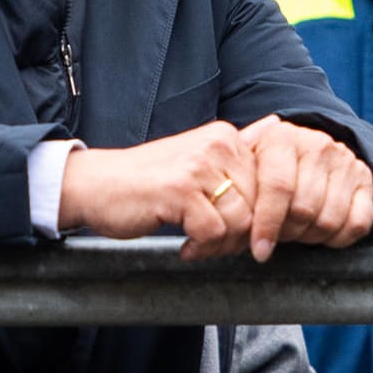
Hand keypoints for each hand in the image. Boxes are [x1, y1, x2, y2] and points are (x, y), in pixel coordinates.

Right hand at [57, 121, 257, 258]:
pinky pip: (214, 233)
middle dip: (241, 236)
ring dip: (222, 245)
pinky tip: (185, 246)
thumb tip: (277, 124)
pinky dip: (202, 248)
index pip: (270, 186)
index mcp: (226, 137)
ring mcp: (199, 166)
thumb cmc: (149, 181)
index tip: (237, 232)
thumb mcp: (197, 160)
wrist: (95, 185)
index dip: (258, 218)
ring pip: (240, 222)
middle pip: (259, 206)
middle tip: (214, 244)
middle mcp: (217, 145)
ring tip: (199, 244)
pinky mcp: (180, 190)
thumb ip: (236, 152)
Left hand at [239, 114, 372, 262]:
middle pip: (304, 208)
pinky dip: (339, 238)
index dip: (267, 225)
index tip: (259, 251)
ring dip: (311, 237)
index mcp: (282, 137)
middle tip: (278, 236)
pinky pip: (357, 223)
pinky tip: (322, 233)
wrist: (309, 150)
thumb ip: (229, 188)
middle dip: (288, 233)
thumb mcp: (245, 165)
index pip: (278, 187)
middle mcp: (317, 144)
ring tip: (297, 231)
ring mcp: (345, 160)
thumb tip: (208, 227)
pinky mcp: (366, 178)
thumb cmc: (266, 167)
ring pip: (329, 219)